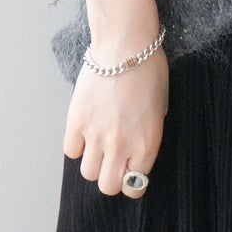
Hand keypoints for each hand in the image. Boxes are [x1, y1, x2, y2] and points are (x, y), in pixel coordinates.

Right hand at [63, 39, 168, 198]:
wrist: (125, 45)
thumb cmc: (149, 72)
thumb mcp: (161, 109)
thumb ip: (148, 135)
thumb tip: (136, 151)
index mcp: (146, 145)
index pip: (135, 186)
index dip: (132, 182)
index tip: (129, 174)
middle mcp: (121, 146)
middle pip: (108, 186)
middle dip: (111, 178)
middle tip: (112, 163)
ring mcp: (96, 135)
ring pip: (88, 173)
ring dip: (93, 163)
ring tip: (98, 146)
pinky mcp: (76, 121)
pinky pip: (71, 151)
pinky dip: (77, 146)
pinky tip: (85, 133)